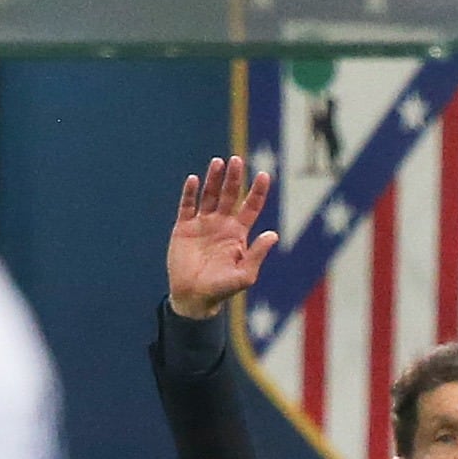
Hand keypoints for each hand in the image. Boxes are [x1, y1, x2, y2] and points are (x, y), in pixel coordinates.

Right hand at [167, 158, 276, 319]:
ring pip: (209, 195)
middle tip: (237, 160)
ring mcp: (202, 224)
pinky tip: (195, 180)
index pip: (250, 206)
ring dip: (213, 179)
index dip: (257, 191)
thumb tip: (273, 234)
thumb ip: (257, 254)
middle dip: (233, 178)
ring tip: (218, 162)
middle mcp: (221, 224)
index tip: (264, 174)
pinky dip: (190, 193)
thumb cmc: (221, 290)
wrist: (193, 298)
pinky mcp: (184, 228)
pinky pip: (187, 206)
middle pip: (229, 195)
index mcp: (238, 233)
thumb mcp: (244, 275)